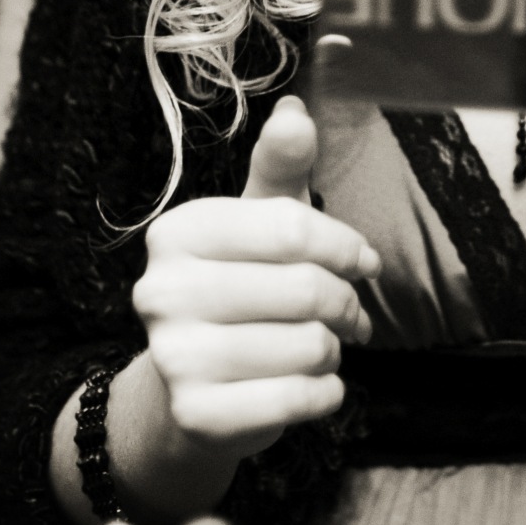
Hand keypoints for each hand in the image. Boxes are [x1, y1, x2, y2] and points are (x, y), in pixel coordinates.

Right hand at [132, 95, 379, 459]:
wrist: (195, 395)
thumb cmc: (241, 290)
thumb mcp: (260, 223)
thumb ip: (281, 167)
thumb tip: (295, 109)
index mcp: (178, 231)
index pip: (292, 226)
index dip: (345, 246)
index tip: (363, 262)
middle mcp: (161, 290)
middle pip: (305, 288)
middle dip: (345, 303)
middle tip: (351, 315)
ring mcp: (173, 357)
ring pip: (308, 346)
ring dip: (333, 350)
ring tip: (320, 348)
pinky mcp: (197, 415)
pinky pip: (299, 399)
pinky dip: (324, 395)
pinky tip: (313, 387)